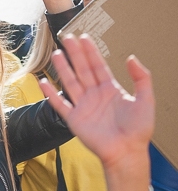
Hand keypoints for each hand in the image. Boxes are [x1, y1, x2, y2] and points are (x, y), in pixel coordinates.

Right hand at [39, 34, 153, 190]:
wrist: (126, 152)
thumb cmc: (139, 130)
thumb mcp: (146, 101)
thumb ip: (141, 79)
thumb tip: (131, 58)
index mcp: (111, 90)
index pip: (98, 66)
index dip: (91, 52)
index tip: (84, 38)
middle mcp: (95, 95)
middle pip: (82, 70)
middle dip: (75, 54)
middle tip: (67, 37)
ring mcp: (83, 106)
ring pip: (70, 83)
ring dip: (63, 69)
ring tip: (57, 54)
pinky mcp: (74, 119)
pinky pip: (59, 104)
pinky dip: (50, 94)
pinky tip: (43, 82)